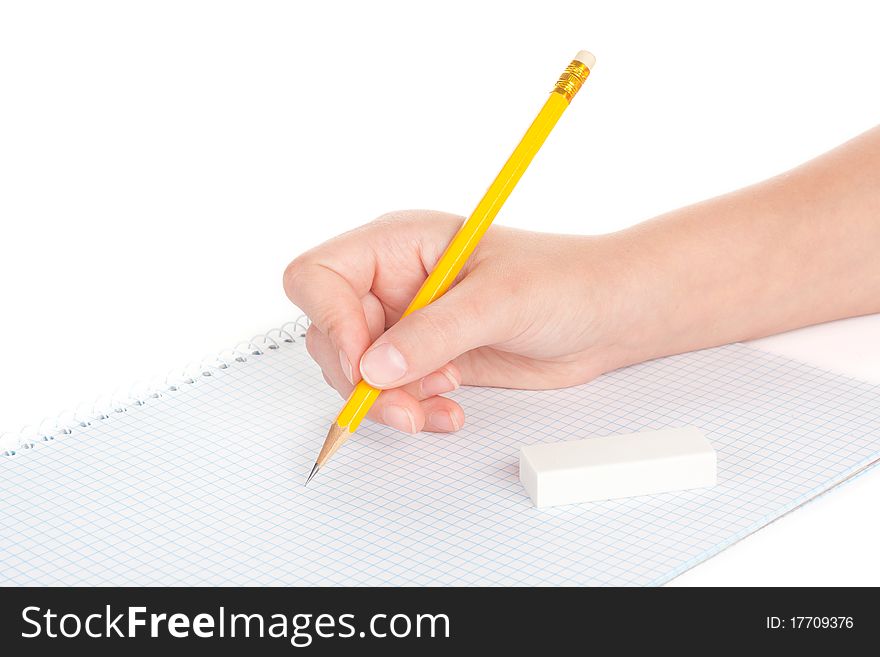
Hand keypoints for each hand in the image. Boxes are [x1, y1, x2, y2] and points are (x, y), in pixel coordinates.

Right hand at [283, 210, 618, 433]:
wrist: (606, 316)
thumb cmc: (564, 281)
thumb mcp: (498, 300)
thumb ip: (433, 333)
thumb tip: (373, 367)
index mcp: (398, 244)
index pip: (320, 274)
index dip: (329, 318)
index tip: (362, 359)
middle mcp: (393, 283)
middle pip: (330, 333)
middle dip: (359, 376)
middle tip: (402, 404)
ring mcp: (408, 323)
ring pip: (356, 372)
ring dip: (387, 400)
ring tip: (436, 406)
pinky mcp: (426, 359)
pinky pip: (392, 393)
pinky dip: (411, 409)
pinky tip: (450, 410)